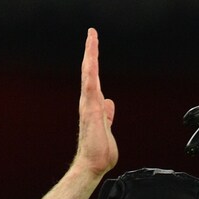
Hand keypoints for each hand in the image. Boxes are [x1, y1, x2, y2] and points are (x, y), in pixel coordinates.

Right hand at [74, 28, 117, 177]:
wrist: (94, 164)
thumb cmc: (100, 152)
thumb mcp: (108, 129)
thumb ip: (108, 115)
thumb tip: (109, 104)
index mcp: (94, 106)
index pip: (95, 80)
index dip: (94, 63)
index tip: (94, 48)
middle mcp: (89, 102)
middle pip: (89, 72)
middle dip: (90, 52)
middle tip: (92, 34)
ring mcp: (88, 104)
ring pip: (89, 73)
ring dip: (90, 54)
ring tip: (91, 36)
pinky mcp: (90, 109)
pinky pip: (90, 84)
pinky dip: (90, 69)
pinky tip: (91, 56)